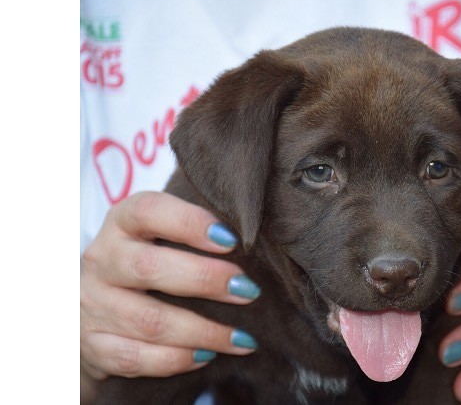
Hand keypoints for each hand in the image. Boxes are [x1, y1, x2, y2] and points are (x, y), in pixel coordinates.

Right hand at [80, 192, 261, 384]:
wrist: (94, 308)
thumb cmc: (149, 263)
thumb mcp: (161, 238)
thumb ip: (196, 236)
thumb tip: (257, 253)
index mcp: (122, 223)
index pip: (147, 211)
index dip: (190, 223)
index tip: (231, 239)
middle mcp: (102, 260)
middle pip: (149, 268)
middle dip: (206, 280)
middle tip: (249, 290)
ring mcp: (92, 304)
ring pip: (149, 321)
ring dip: (204, 331)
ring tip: (242, 337)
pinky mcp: (93, 344)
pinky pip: (135, 358)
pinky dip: (176, 360)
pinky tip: (207, 356)